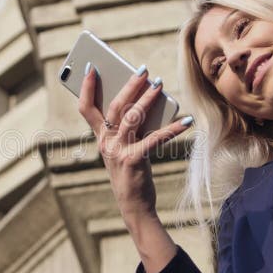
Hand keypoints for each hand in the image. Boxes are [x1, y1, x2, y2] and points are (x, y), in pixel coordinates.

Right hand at [77, 62, 193, 218]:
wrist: (133, 205)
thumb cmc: (130, 172)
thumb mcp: (124, 147)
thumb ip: (129, 126)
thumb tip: (146, 99)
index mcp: (101, 137)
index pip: (86, 108)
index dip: (87, 87)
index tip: (92, 67)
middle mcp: (106, 142)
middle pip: (114, 107)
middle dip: (129, 85)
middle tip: (143, 70)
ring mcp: (118, 151)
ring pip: (131, 117)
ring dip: (147, 98)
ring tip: (159, 84)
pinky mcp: (134, 160)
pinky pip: (154, 139)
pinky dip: (172, 129)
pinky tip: (186, 121)